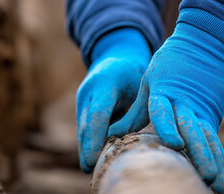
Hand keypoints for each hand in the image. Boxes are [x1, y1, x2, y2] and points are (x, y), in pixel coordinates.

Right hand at [76, 28, 150, 171]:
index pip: (98, 114)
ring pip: (84, 127)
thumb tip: (130, 136)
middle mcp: (88, 91)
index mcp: (104, 82)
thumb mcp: (141, 84)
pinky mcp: (83, 106)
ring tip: (90, 169)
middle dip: (87, 147)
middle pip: (87, 123)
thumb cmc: (134, 70)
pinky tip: (93, 158)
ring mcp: (83, 98)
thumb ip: (136, 108)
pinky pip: (86, 126)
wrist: (116, 54)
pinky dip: (89, 141)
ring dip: (86, 147)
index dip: (96, 137)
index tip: (95, 157)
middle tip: (89, 169)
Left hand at [109, 20, 223, 192]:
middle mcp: (184, 103)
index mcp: (164, 91)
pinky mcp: (211, 114)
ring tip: (217, 184)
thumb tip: (113, 133)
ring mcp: (201, 109)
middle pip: (192, 130)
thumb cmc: (171, 62)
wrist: (205, 42)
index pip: (164, 111)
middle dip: (199, 154)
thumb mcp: (150, 81)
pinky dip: (218, 156)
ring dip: (212, 161)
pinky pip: (214, 138)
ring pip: (207, 137)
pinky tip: (221, 175)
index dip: (168, 127)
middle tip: (205, 176)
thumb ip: (136, 111)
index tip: (175, 145)